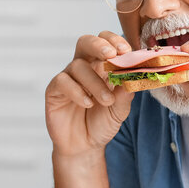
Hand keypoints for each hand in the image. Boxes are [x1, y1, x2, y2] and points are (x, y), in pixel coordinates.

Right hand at [44, 32, 135, 157]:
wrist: (84, 146)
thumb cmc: (102, 123)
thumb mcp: (120, 110)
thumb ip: (125, 94)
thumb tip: (134, 76)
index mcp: (102, 67)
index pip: (106, 43)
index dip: (115, 41)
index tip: (127, 51)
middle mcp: (84, 68)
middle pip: (86, 42)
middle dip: (99, 45)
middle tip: (112, 55)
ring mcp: (68, 78)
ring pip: (78, 66)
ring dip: (95, 82)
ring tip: (107, 101)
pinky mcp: (54, 90)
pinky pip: (63, 81)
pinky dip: (77, 91)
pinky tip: (88, 104)